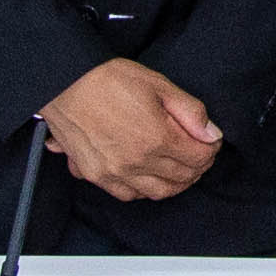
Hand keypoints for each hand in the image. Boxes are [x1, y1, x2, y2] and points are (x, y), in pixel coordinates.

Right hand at [41, 56, 222, 199]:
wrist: (63, 83)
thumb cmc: (109, 79)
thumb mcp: (158, 84)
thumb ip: (190, 112)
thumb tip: (212, 134)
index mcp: (157, 138)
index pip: (199, 158)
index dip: (211, 149)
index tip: (210, 141)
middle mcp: (137, 162)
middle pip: (182, 177)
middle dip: (198, 166)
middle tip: (199, 153)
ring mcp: (115, 173)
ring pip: (158, 192)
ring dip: (175, 183)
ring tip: (179, 168)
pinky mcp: (96, 176)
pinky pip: (129, 195)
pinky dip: (145, 190)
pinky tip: (149, 176)